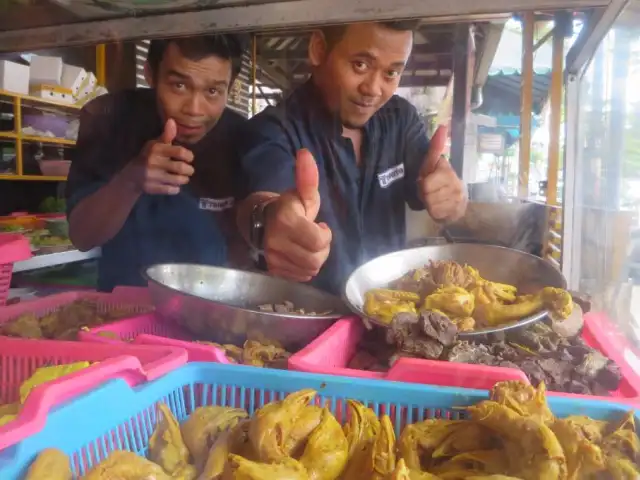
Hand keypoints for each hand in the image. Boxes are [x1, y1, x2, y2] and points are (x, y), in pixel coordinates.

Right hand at [122, 119, 194, 194]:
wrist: (131, 176)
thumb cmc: (148, 157)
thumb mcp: (155, 145)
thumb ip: (167, 135)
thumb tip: (172, 121)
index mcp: (156, 149)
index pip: (179, 152)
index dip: (189, 156)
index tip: (189, 158)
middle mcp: (153, 162)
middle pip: (181, 168)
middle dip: (189, 170)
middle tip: (189, 170)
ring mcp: (152, 176)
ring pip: (179, 180)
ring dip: (184, 179)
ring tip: (183, 177)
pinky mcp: (152, 188)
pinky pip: (172, 190)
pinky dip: (176, 188)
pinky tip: (173, 184)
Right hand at [263, 149, 331, 281]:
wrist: (259, 221)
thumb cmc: (287, 207)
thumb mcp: (301, 193)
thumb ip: (307, 177)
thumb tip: (305, 153)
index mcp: (286, 221)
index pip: (319, 241)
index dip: (325, 235)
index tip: (320, 225)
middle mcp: (276, 242)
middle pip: (315, 259)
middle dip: (321, 250)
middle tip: (316, 238)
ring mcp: (273, 258)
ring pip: (309, 270)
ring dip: (314, 259)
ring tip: (308, 247)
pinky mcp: (273, 270)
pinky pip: (299, 277)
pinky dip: (304, 269)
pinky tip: (300, 256)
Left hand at [418, 128, 466, 221]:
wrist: (453, 199)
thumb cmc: (438, 179)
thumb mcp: (432, 163)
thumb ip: (435, 146)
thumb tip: (442, 126)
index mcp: (448, 172)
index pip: (425, 184)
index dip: (422, 183)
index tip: (426, 180)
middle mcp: (457, 185)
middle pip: (427, 195)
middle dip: (425, 194)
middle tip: (429, 191)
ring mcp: (459, 200)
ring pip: (432, 206)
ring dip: (429, 204)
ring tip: (434, 199)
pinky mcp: (458, 213)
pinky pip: (437, 215)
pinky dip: (435, 213)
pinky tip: (439, 207)